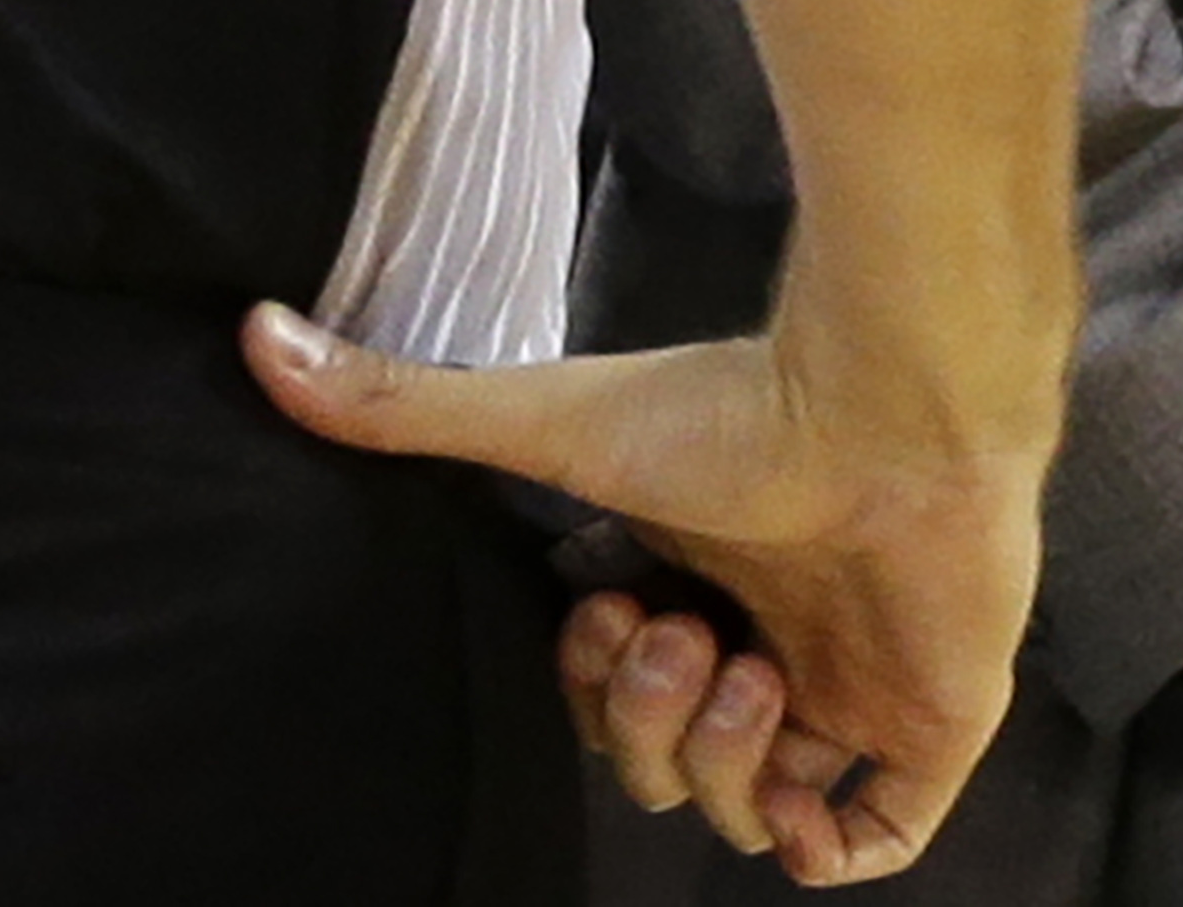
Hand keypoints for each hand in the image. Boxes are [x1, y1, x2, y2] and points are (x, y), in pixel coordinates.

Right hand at [249, 303, 1041, 881]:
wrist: (891, 417)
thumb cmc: (730, 411)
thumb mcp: (551, 423)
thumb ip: (407, 408)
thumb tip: (254, 339)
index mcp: (679, 574)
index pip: (605, 691)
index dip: (585, 686)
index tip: (597, 608)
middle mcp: (756, 634)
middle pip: (660, 761)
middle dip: (642, 720)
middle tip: (673, 633)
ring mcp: (843, 687)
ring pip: (751, 807)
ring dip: (721, 757)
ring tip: (743, 664)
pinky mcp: (928, 731)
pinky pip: (872, 842)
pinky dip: (821, 843)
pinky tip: (795, 789)